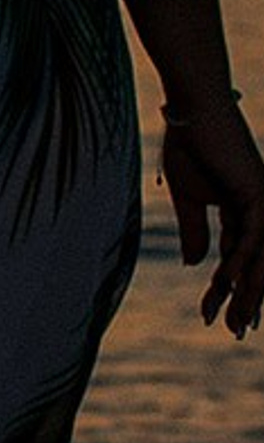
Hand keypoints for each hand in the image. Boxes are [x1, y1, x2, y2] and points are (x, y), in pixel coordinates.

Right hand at [160, 101, 263, 336]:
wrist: (192, 110)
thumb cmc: (188, 144)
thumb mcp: (186, 197)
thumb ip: (192, 231)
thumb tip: (196, 266)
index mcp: (239, 210)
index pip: (234, 259)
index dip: (224, 289)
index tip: (210, 317)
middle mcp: (257, 210)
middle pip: (255, 265)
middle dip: (246, 300)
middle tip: (235, 332)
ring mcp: (261, 202)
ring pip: (259, 257)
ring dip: (248, 291)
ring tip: (237, 321)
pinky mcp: (258, 192)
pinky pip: (252, 236)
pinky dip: (241, 261)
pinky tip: (231, 283)